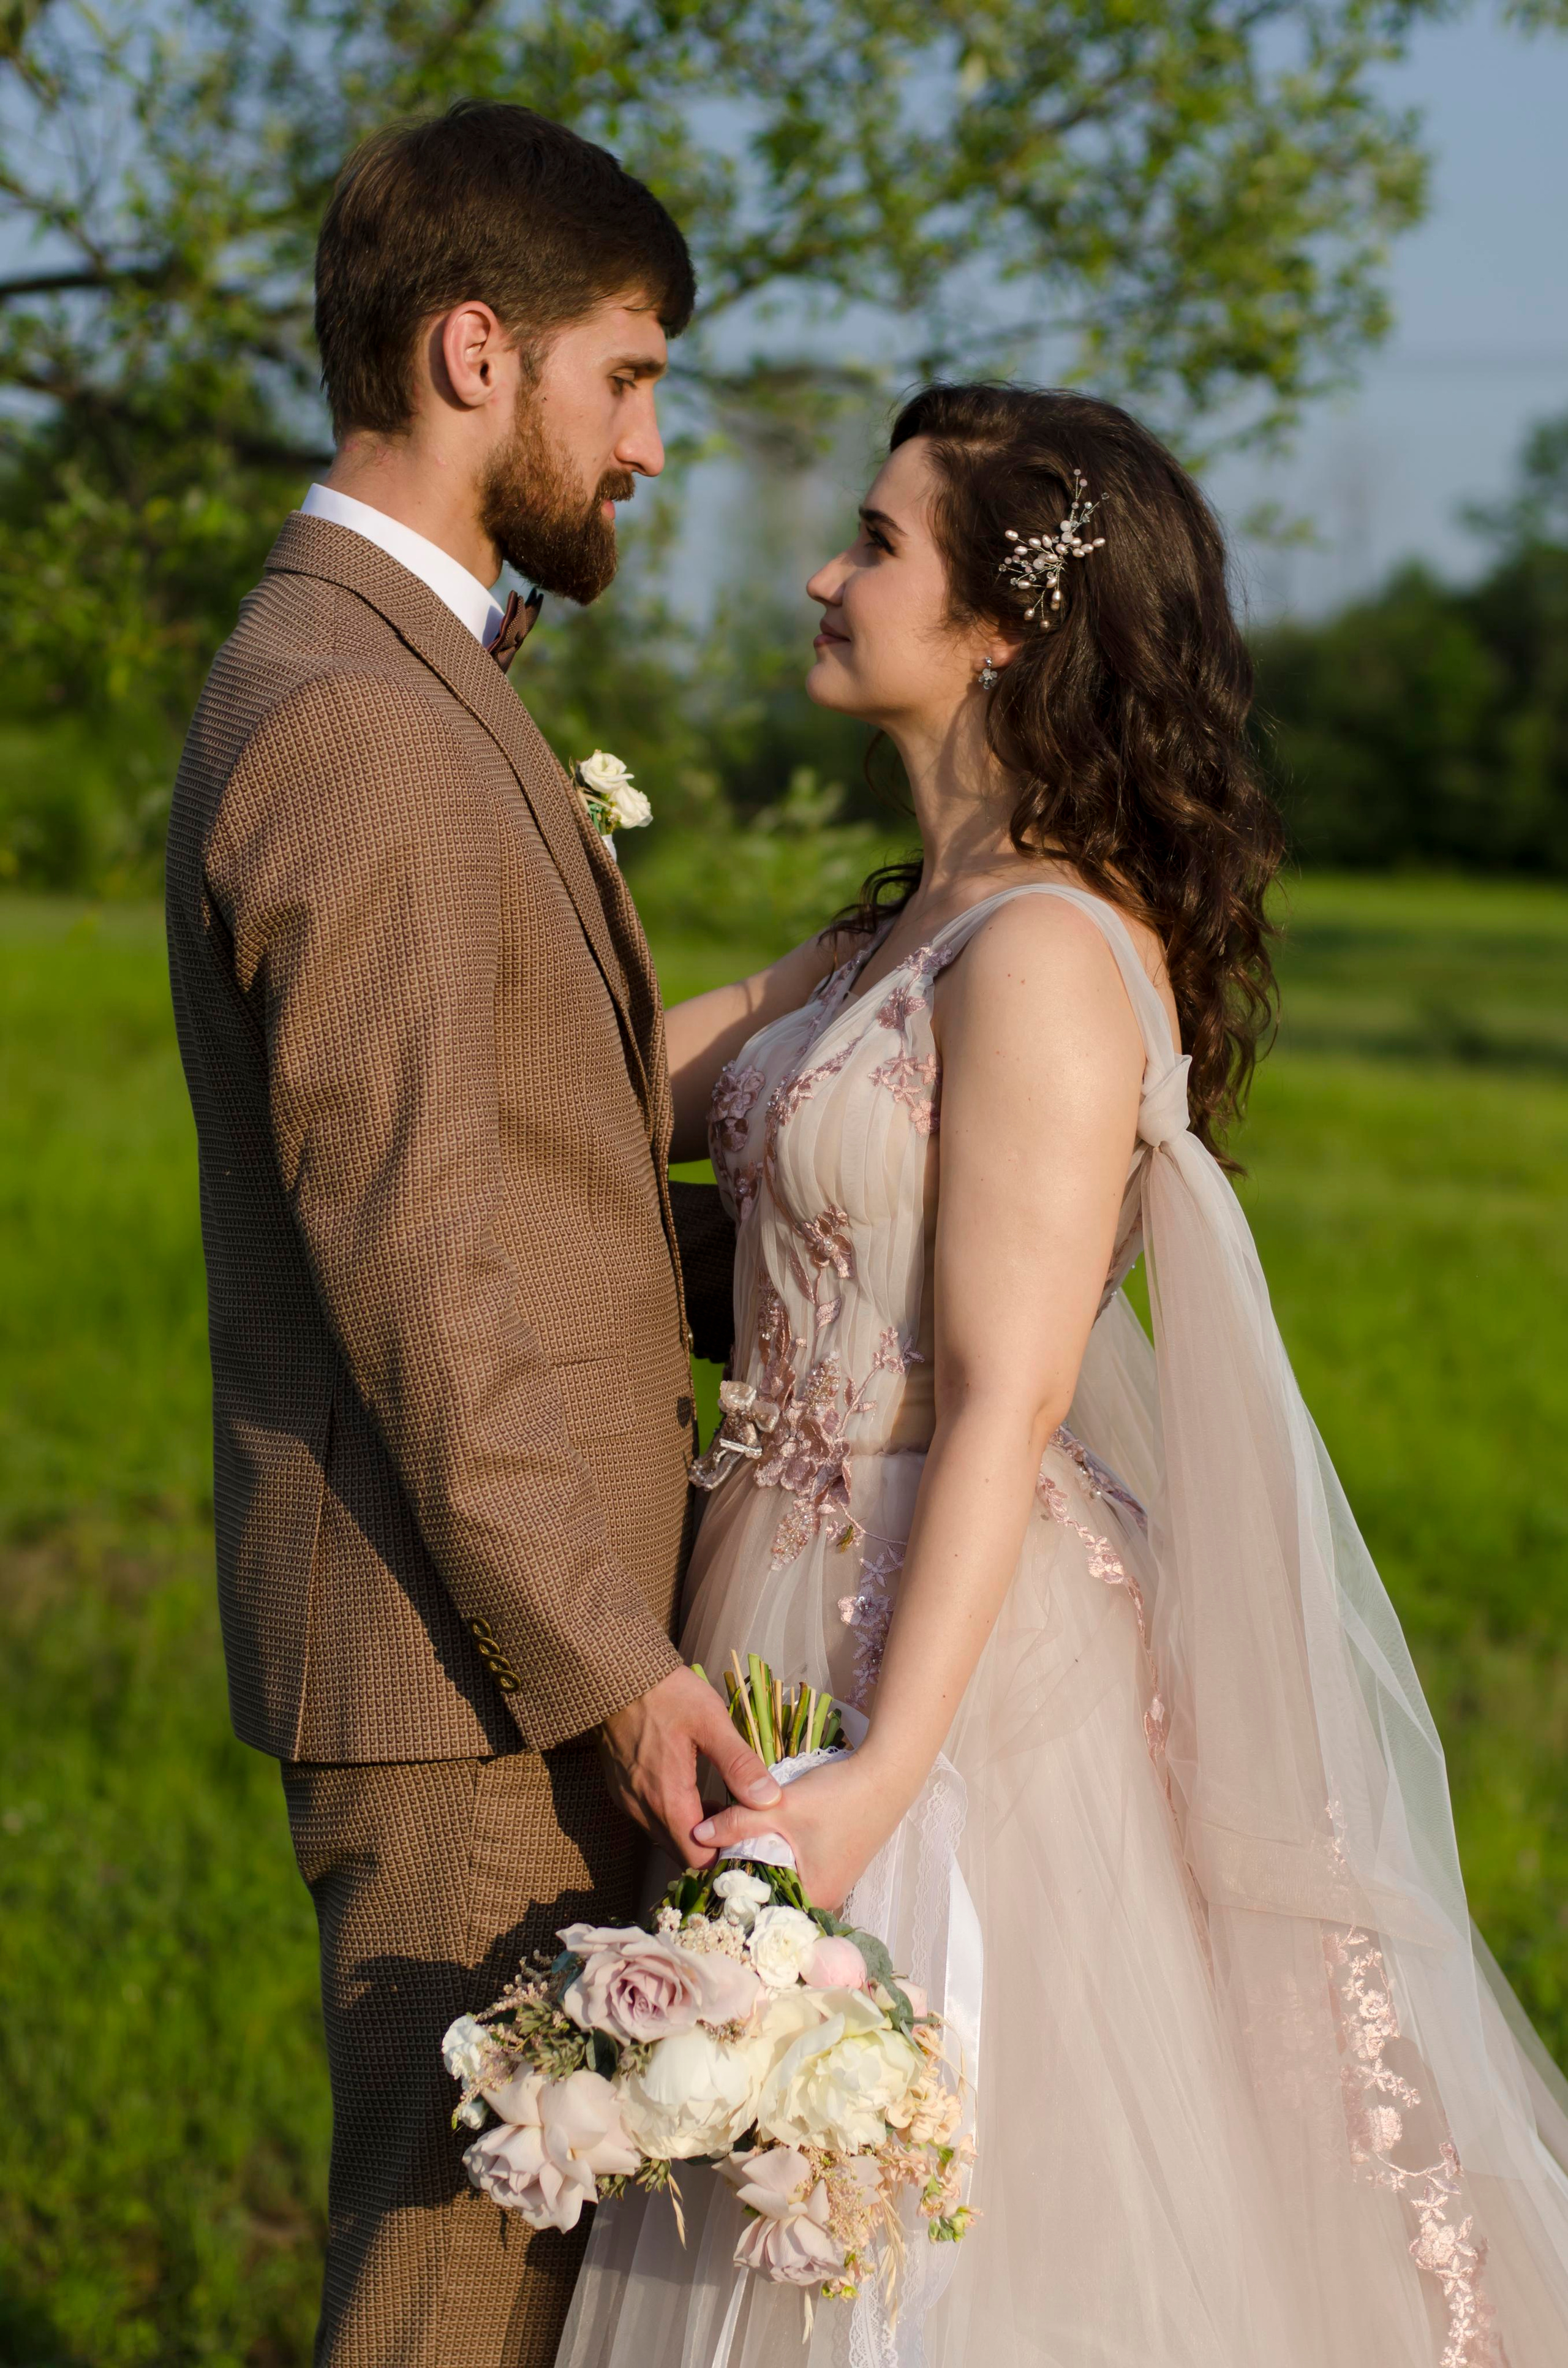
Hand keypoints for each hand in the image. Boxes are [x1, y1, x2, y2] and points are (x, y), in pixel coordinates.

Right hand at [597, 1665, 780, 1868]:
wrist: (615, 1673)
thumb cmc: (667, 1693)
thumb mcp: (711, 1722)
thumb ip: (739, 1764)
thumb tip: (769, 1800)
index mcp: (666, 1798)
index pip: (697, 1858)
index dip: (725, 1853)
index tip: (747, 1835)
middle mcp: (642, 1808)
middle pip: (681, 1852)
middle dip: (711, 1843)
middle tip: (738, 1819)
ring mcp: (627, 1800)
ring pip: (665, 1836)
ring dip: (692, 1829)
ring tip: (719, 1803)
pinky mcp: (620, 1788)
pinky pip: (650, 1818)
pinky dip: (673, 1816)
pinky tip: (691, 1791)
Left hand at [693, 1751, 902, 1912]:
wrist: (886, 1775)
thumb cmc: (837, 1797)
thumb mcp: (780, 1807)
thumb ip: (737, 1822)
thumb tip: (696, 1835)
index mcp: (813, 1897)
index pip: (762, 1906)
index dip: (733, 1891)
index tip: (706, 1875)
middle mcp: (825, 1898)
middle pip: (772, 1895)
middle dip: (744, 1876)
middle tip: (713, 1857)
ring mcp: (833, 1882)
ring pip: (784, 1880)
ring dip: (761, 1864)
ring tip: (731, 1846)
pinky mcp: (835, 1864)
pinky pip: (798, 1869)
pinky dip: (779, 1856)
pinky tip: (762, 1839)